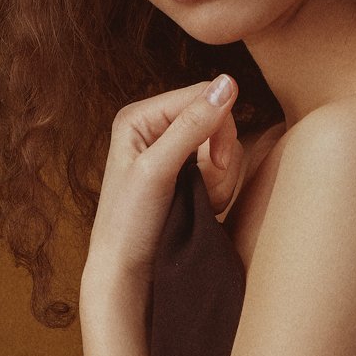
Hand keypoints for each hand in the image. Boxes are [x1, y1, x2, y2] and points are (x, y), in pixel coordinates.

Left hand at [83, 74, 242, 292]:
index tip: (212, 164)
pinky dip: (220, 189)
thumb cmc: (129, 223)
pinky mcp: (187, 175)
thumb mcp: (157, 170)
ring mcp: (173, 153)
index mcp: (140, 116)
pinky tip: (202, 207)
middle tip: (202, 188)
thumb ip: (192, 125)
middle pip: (218, 119)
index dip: (219, 126)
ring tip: (198, 201)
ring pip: (226, 146)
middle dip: (219, 157)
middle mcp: (156, 128)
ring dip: (221, 178)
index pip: (202, 94)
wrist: (128, 273)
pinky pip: (224, 168)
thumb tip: (227, 81)